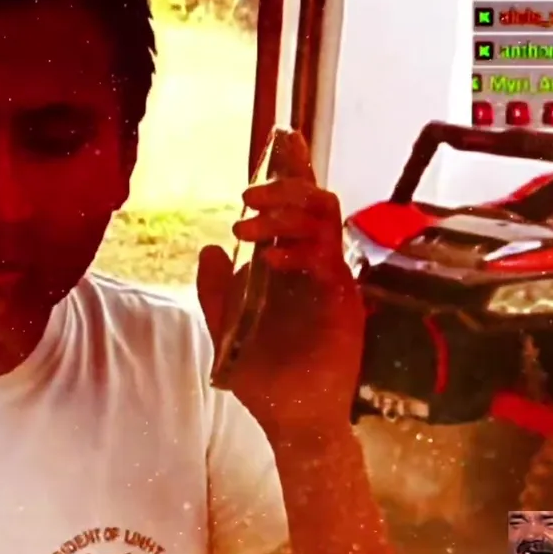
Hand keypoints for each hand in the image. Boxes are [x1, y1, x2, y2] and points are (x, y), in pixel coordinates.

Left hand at [196, 131, 363, 433]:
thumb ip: (216, 288)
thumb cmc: (263, 374)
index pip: (296, 206)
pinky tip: (269, 260)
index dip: (294, 169)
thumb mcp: (225, 325)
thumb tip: (210, 249)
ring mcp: (331, 277)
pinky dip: (297, 249)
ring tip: (248, 227)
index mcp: (290, 261)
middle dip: (283, 184)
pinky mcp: (343, 299)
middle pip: (315, 199)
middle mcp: (315, 262)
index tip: (283, 136)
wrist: (290, 417)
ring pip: (323, 217)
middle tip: (248, 196)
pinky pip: (326, 256)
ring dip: (284, 212)